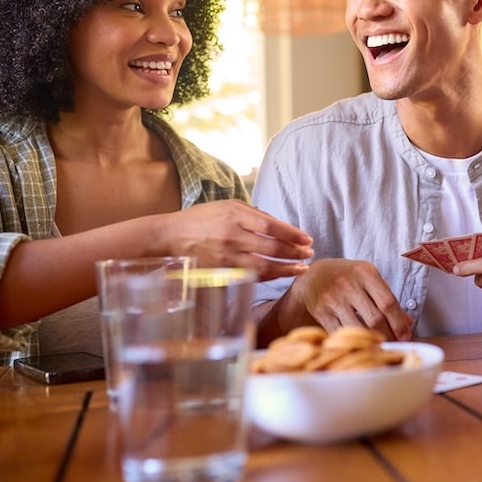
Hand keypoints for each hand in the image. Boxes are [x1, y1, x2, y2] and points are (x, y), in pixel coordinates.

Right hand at [164, 200, 313, 278]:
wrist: (172, 236)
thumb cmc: (203, 218)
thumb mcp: (229, 206)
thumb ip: (255, 214)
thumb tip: (281, 226)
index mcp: (235, 215)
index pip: (271, 226)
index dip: (292, 234)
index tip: (307, 239)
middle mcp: (232, 236)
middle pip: (271, 247)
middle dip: (294, 253)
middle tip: (310, 254)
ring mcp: (226, 256)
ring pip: (263, 266)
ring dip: (286, 269)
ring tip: (302, 268)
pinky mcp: (221, 271)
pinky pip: (250, 275)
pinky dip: (269, 276)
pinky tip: (282, 275)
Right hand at [281, 258, 412, 340]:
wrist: (313, 276)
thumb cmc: (348, 278)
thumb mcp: (368, 279)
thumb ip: (387, 298)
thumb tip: (407, 322)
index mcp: (365, 272)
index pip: (388, 302)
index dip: (399, 322)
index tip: (406, 335)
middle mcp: (349, 284)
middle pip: (375, 318)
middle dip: (389, 335)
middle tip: (396, 343)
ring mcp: (333, 299)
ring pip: (359, 328)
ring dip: (372, 341)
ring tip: (381, 346)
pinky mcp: (321, 312)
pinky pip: (342, 333)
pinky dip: (354, 341)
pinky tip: (362, 344)